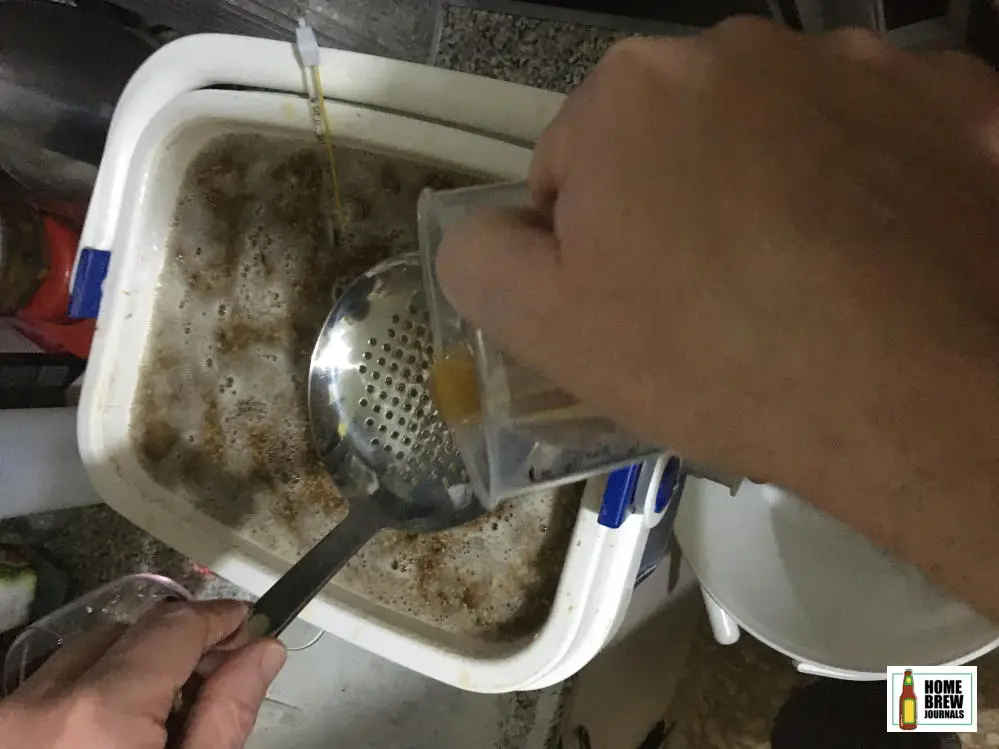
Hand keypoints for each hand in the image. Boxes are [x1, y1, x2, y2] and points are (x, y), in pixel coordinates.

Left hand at [0, 600, 285, 748]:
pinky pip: (48, 685)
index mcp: (99, 715)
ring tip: (166, 708)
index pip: (174, 627)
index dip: (221, 617)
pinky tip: (114, 728)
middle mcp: (40, 703)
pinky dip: (88, 688)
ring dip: (131, 665)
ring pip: (84, 653)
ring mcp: (7, 716)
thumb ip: (225, 716)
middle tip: (221, 672)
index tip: (252, 624)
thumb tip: (263, 649)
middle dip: (178, 644)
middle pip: (129, 632)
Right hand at [437, 19, 998, 616]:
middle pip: (676, 139)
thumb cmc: (719, 359)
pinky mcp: (954, 102)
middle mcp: (741, 50)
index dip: (590, 250)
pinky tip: (875, 257)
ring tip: (801, 288)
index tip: (631, 310)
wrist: (920, 391)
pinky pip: (878, 139)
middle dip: (677, 208)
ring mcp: (859, 66)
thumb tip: (486, 232)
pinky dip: (868, 185)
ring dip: (773, 191)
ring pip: (778, 134)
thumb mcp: (550, 332)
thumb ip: (482, 262)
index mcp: (631, 91)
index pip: (574, 169)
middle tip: (712, 307)